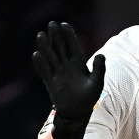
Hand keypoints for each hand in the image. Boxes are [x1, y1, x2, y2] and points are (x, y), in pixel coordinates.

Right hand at [32, 21, 105, 138]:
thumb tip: (101, 55)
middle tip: (51, 24)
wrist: (77, 114)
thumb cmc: (88, 98)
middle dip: (56, 36)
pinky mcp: (50, 82)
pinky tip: (37, 54)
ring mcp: (57, 73)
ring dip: (45, 46)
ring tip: (41, 35)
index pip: (73, 46)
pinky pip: (44, 71)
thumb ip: (99, 69)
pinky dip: (40, 64)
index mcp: (78, 64)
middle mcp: (66, 66)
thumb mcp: (97, 83)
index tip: (64, 24)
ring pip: (50, 56)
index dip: (69, 36)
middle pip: (60, 48)